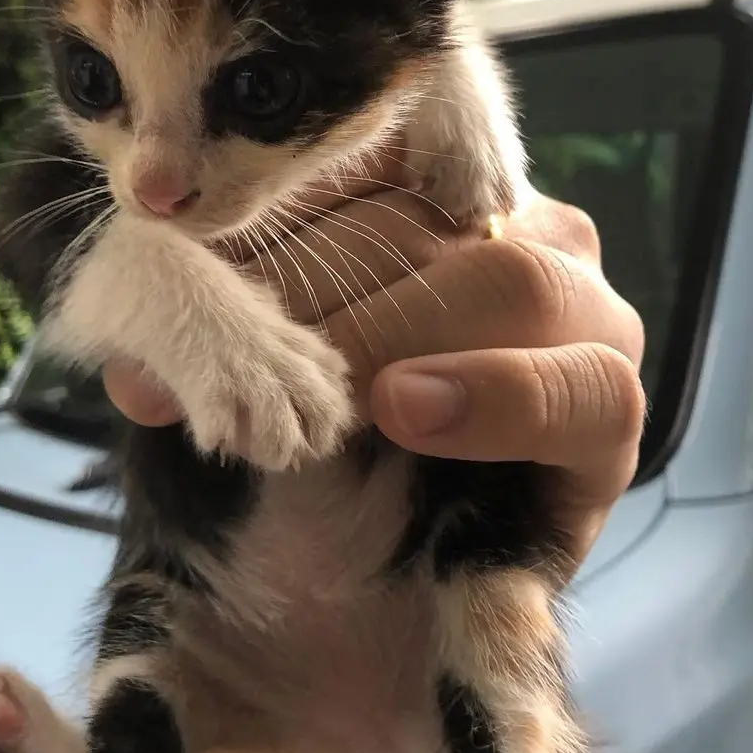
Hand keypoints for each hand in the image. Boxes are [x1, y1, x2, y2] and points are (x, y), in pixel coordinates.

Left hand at [104, 153, 644, 564]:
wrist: (365, 601)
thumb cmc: (305, 464)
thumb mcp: (243, 382)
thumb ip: (211, 333)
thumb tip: (146, 345)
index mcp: (427, 196)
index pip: (363, 151)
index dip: (273, 199)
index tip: (175, 247)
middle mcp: (512, 231)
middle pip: (423, 220)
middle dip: (308, 289)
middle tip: (217, 358)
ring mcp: (580, 311)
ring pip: (508, 282)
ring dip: (386, 335)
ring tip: (306, 397)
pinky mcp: (607, 410)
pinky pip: (585, 388)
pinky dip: (494, 396)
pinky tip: (409, 410)